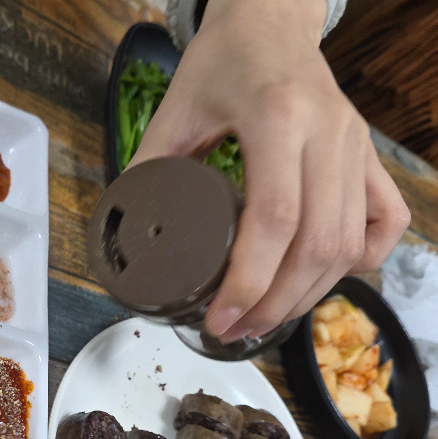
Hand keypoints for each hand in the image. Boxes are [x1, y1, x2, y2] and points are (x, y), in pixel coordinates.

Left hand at [128, 0, 409, 341]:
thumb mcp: (173, 112)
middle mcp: (329, 132)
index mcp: (276, 117)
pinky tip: (323, 278)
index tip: (220, 320)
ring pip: (352, 244)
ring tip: (265, 317)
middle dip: (276, 304)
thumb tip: (129, 238)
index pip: (275, 220)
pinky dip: (360, 260)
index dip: (248, 283)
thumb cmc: (220, 64)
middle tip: (237, 329)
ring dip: (310, 295)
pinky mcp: (370, 156)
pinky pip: (387, 221)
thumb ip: (148, 171)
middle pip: (318, 244)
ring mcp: (357, 145)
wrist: (271, 22)